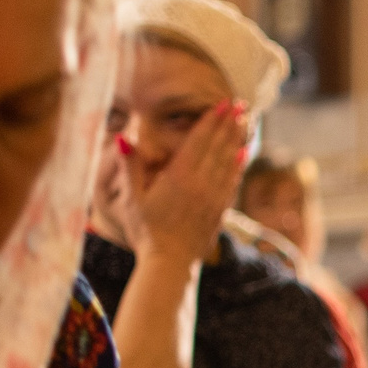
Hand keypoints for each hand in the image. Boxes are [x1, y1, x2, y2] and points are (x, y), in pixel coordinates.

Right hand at [128, 101, 251, 263]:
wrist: (169, 264)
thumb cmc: (146, 232)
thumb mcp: (132, 198)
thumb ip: (130, 166)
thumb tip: (123, 137)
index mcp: (179, 176)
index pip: (200, 140)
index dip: (212, 120)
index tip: (224, 103)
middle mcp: (201, 184)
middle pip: (218, 147)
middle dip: (229, 124)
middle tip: (240, 104)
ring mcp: (213, 198)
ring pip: (229, 162)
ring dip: (236, 140)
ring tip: (245, 122)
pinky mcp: (220, 211)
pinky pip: (232, 182)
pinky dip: (238, 166)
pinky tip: (242, 156)